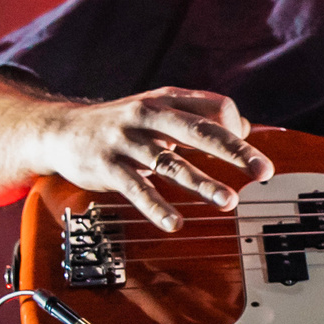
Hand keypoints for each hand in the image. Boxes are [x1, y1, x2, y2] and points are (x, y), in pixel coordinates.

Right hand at [30, 87, 274, 230]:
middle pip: (199, 131)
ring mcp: (127, 141)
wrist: (61, 130)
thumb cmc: (120, 123)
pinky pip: (137, 189)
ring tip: (228, 201)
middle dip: (234, 151)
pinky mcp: (108, 167)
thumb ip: (199, 114)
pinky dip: (156, 207)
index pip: (214, 108)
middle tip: (263, 171)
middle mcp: (148, 115)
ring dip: (202, 183)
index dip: (235, 130)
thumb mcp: (158, 109)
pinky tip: (175, 223)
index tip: (250, 157)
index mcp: (166, 99)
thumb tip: (243, 126)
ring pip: (171, 163)